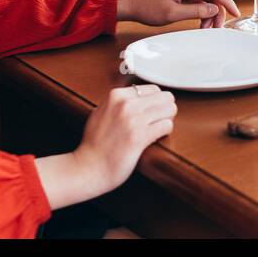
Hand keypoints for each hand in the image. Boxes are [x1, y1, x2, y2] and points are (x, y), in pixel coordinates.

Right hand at [38, 84, 176, 206]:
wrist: (87, 168)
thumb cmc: (94, 145)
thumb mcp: (101, 112)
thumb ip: (118, 102)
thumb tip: (137, 96)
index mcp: (116, 95)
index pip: (153, 89)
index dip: (156, 102)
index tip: (152, 112)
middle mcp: (125, 104)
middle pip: (165, 97)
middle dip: (165, 110)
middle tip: (157, 122)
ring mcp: (133, 119)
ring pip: (170, 109)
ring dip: (166, 120)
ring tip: (156, 130)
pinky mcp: (140, 136)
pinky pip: (167, 125)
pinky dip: (165, 132)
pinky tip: (155, 138)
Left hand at [117, 0, 239, 27]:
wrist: (130, 2)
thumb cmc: (147, 7)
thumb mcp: (173, 13)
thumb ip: (196, 11)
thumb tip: (214, 10)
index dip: (227, 3)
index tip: (236, 14)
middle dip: (215, 11)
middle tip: (214, 29)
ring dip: (207, 11)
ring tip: (203, 27)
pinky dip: (200, 7)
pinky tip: (199, 20)